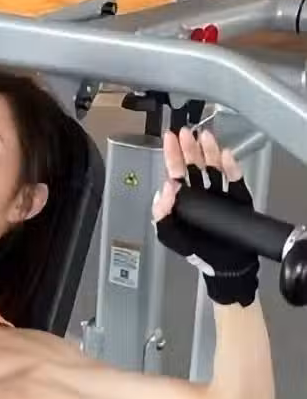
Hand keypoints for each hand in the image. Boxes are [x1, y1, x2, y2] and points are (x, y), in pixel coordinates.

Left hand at [153, 126, 258, 306]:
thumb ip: (161, 217)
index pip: (176, 173)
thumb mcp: (170, 236)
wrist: (225, 264)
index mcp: (183, 199)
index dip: (172, 155)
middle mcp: (200, 192)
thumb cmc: (197, 250)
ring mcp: (219, 192)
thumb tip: (164, 191)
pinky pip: (233, 179)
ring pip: (213, 167)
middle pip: (193, 165)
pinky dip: (230, 167)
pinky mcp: (237, 196)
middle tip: (185, 133)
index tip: (169, 139)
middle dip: (189, 148)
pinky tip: (225, 155)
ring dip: (208, 151)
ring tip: (204, 137)